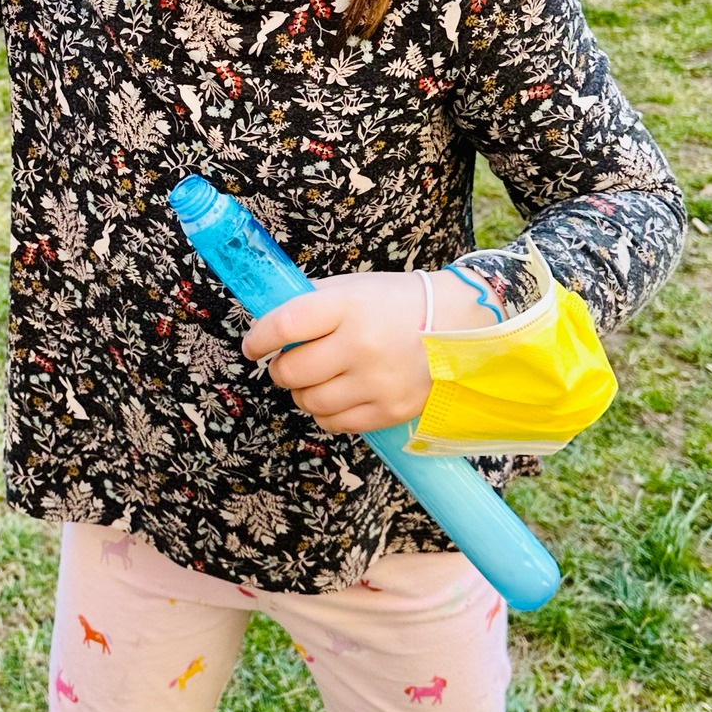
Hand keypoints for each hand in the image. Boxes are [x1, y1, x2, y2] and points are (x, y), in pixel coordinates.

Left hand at [241, 272, 436, 436]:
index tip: (252, 346)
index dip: (259, 339)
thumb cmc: (395, 303)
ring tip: (316, 379)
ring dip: (302, 392)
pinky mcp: (389, 410)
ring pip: (309, 402)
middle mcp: (361, 345)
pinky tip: (338, 394)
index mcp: (349, 306)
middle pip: (291, 371)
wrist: (458, 325)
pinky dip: (326, 412)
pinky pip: (335, 423)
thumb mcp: (353, 287)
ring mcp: (376, 381)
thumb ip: (310, 303)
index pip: (284, 326)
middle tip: (288, 363)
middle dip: (280, 369)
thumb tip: (267, 325)